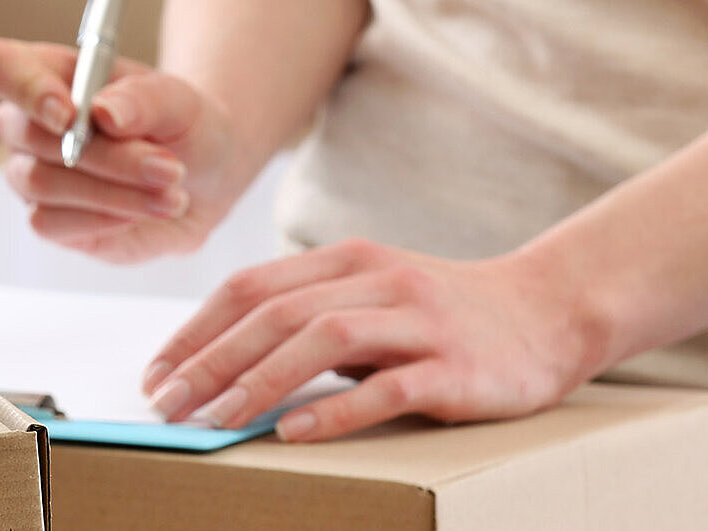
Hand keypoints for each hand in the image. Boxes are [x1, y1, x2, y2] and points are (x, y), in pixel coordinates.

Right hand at [0, 38, 235, 263]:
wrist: (201, 177)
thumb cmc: (179, 126)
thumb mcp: (178, 100)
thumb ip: (142, 100)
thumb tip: (103, 113)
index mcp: (46, 72)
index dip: (23, 88)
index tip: (70, 114)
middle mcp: (27, 122)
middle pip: (28, 133)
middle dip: (105, 155)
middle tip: (166, 167)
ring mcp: (30, 172)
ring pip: (42, 184)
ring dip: (113, 192)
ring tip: (169, 192)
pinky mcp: (47, 219)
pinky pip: (52, 225)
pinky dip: (104, 220)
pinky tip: (140, 212)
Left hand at [139, 239, 611, 441]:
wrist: (551, 312)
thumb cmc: (442, 315)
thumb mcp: (368, 296)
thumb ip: (306, 315)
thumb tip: (219, 361)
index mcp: (346, 260)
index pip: (250, 287)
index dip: (195, 331)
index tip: (156, 374)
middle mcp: (378, 280)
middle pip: (274, 313)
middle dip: (210, 361)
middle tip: (167, 405)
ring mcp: (418, 321)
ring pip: (321, 341)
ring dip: (258, 382)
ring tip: (215, 420)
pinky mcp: (455, 367)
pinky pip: (385, 387)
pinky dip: (332, 410)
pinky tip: (290, 431)